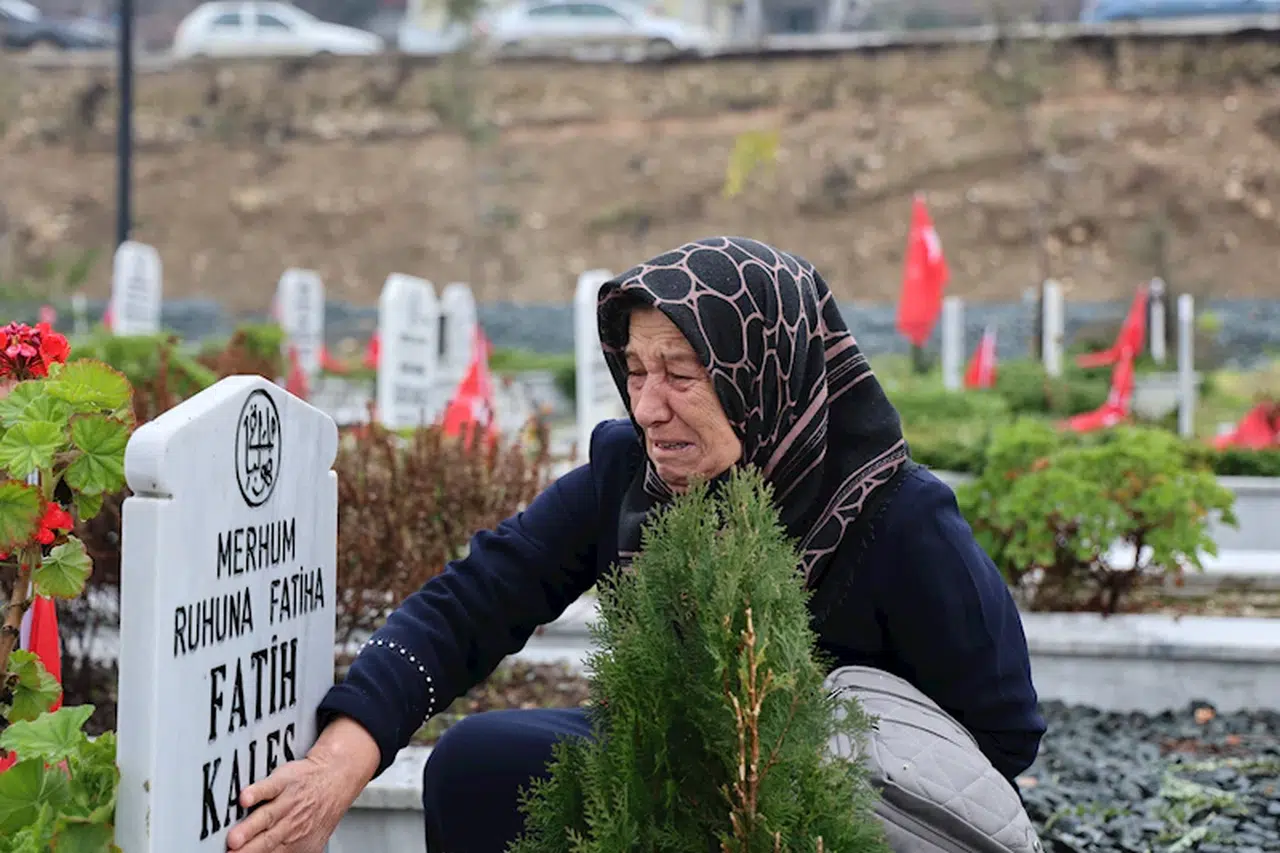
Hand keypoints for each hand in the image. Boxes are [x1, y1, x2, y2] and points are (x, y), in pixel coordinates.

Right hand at [225, 718, 379, 852]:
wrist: (334, 777)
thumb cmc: (315, 810)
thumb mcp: (307, 840)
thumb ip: (288, 852)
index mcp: (294, 843)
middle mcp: (290, 825)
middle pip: (266, 841)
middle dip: (248, 850)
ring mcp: (287, 802)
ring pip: (267, 817)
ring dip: (249, 828)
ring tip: (235, 838)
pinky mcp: (284, 781)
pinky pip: (269, 787)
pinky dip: (257, 792)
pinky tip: (246, 798)